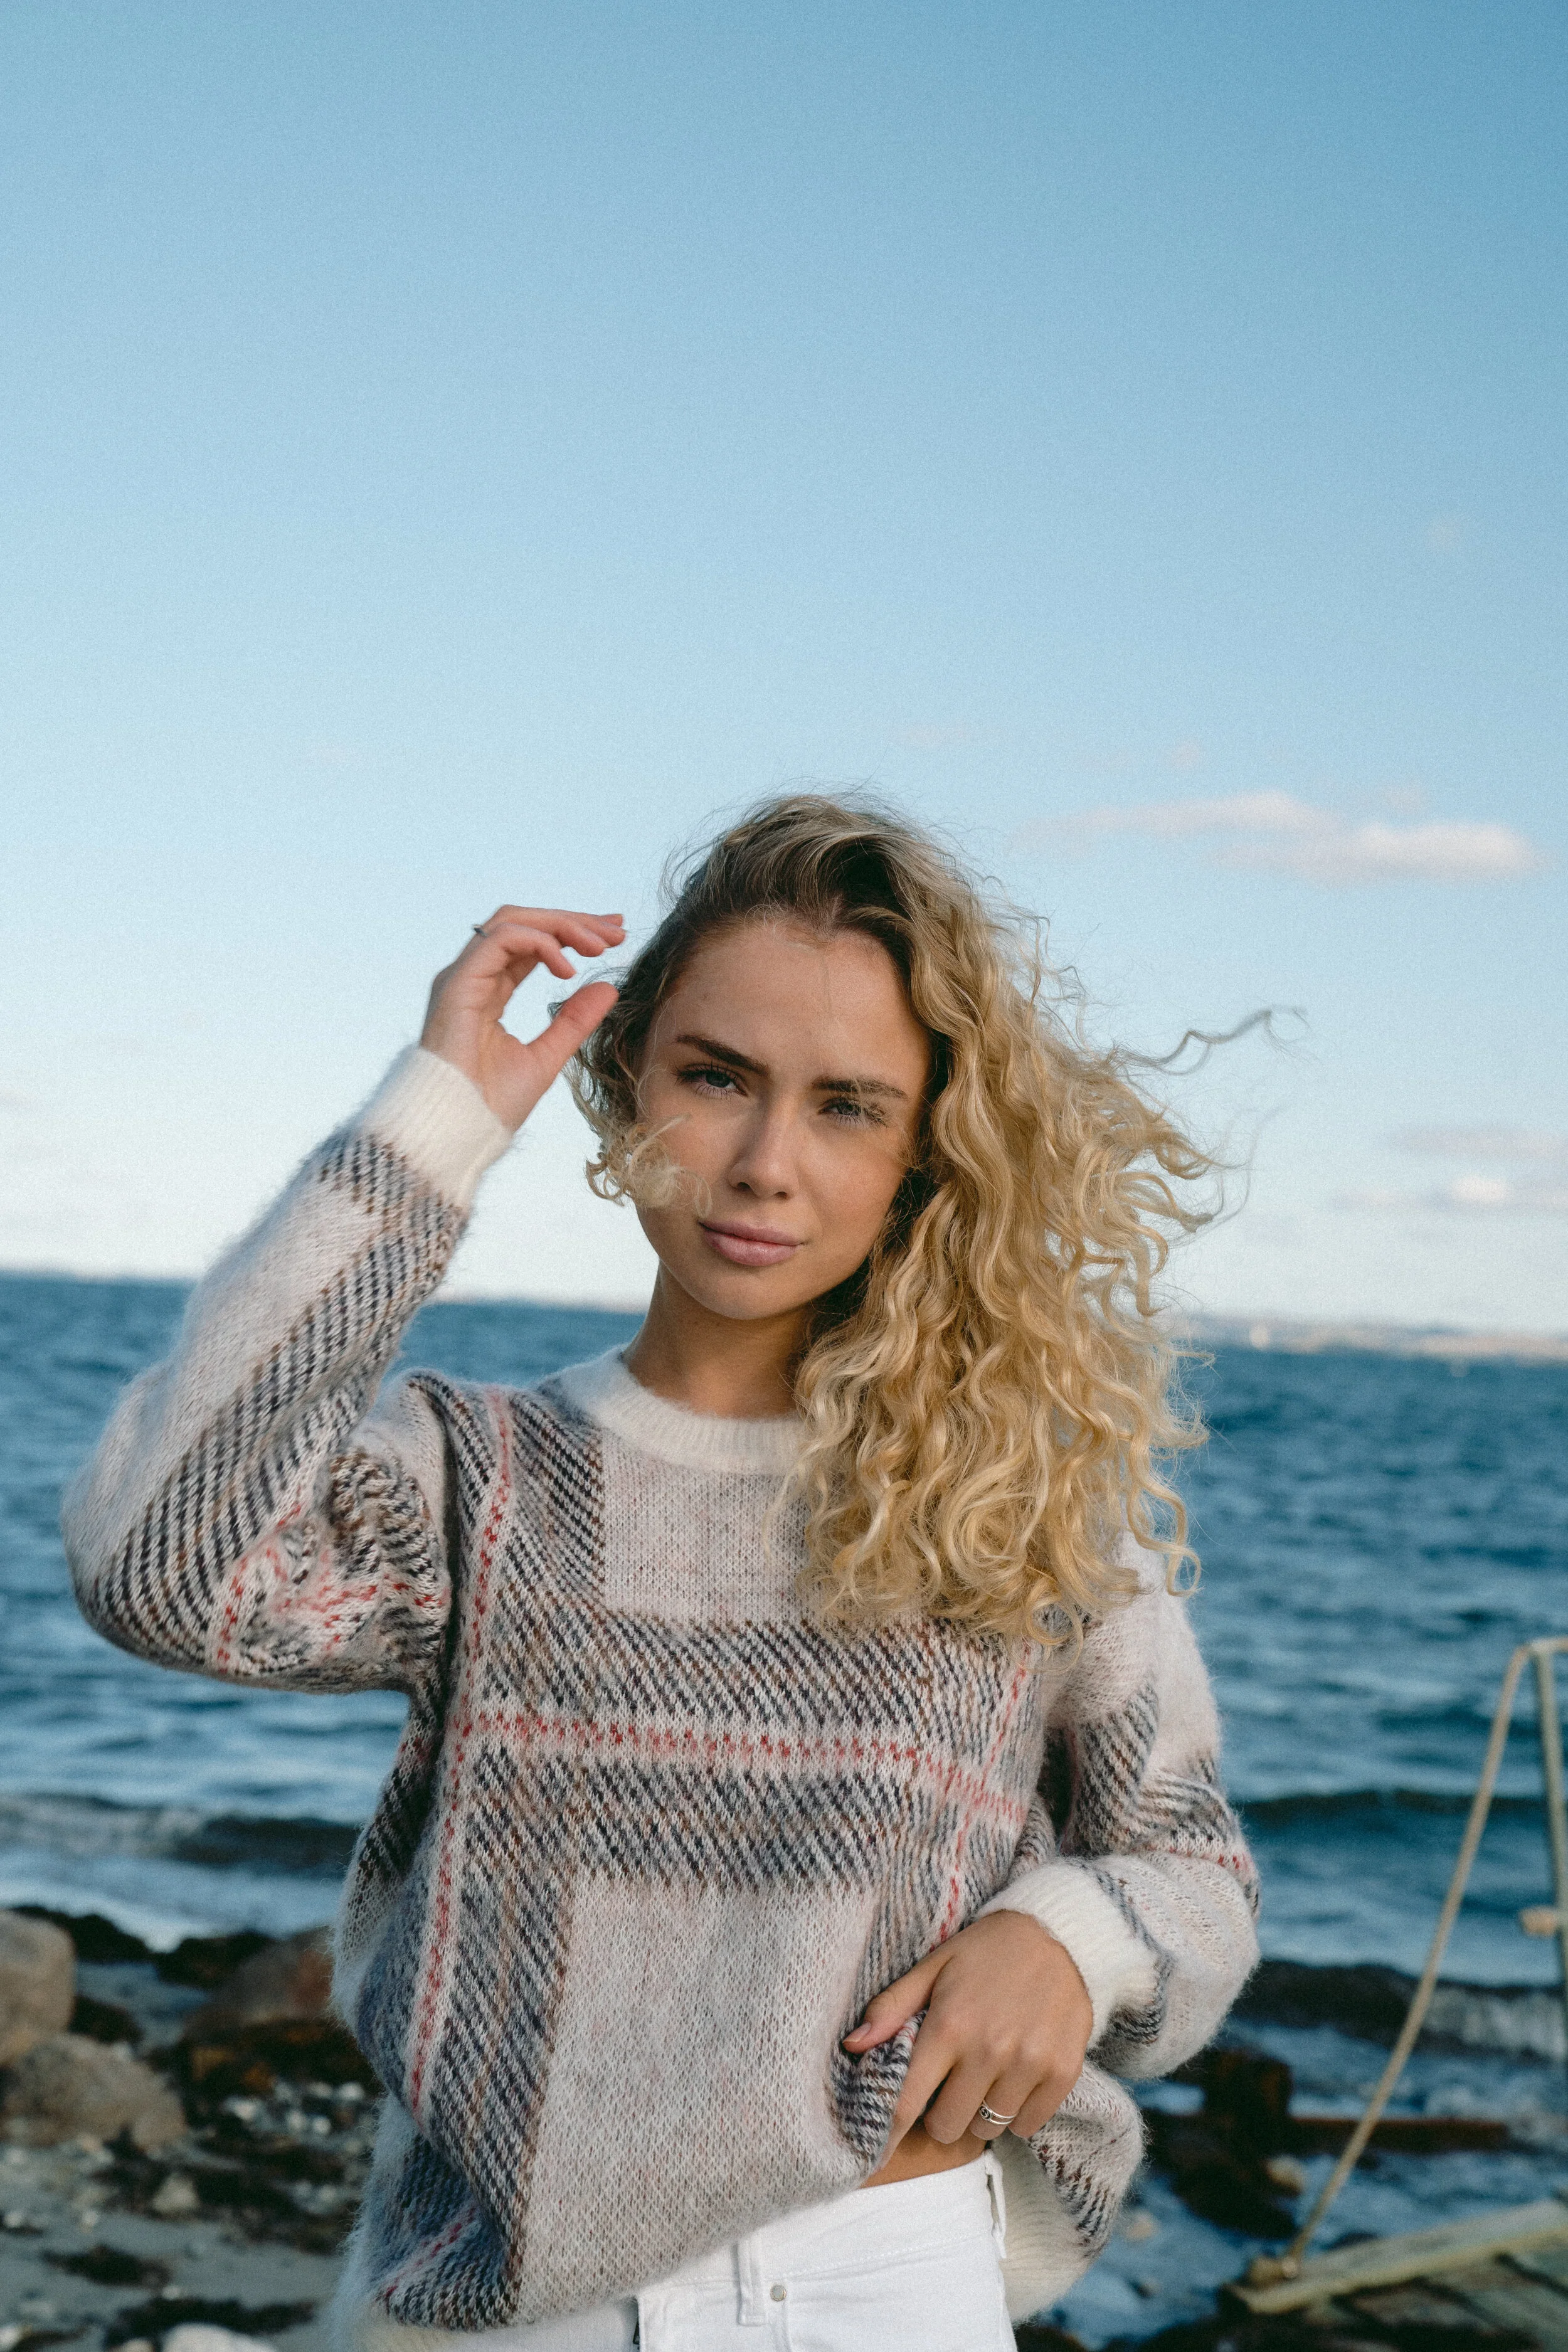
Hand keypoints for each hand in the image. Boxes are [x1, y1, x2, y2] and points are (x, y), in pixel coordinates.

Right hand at [420, 906, 624, 1131]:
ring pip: (512, 921)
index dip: (572, 932)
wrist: (457, 1130)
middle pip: (524, 923)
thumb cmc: (490, 1104)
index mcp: (489, 990)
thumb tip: (608, 987)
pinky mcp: (457, 982)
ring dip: (561, 925)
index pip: (531, 944)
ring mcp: (462, 977)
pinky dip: (540, 944)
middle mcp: (473, 976)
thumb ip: (574, 1021)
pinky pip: (501, 939)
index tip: (614, 935)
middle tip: (617, 931)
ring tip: (599, 946)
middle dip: (573, 920)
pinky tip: (568, 970)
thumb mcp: (547, 1056)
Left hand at [843, 1911, 1092, 2162]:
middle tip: (948, 2087)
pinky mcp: (1062, 2073)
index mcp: (949, 2025)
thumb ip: (891, 2008)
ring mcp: (1029, 2064)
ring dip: (979, 2113)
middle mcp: (989, 2050)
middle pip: (947, 2126)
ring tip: (984, 2078)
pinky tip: (1014, 2081)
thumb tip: (852, 2046)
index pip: (908, 2102)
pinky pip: (1027, 2125)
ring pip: (987, 2129)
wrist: (1057, 1935)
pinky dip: (1016, 2113)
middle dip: (941, 2114)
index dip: (889, 2134)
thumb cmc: (986, 1951)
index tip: (879, 2154)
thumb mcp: (933, 1967)